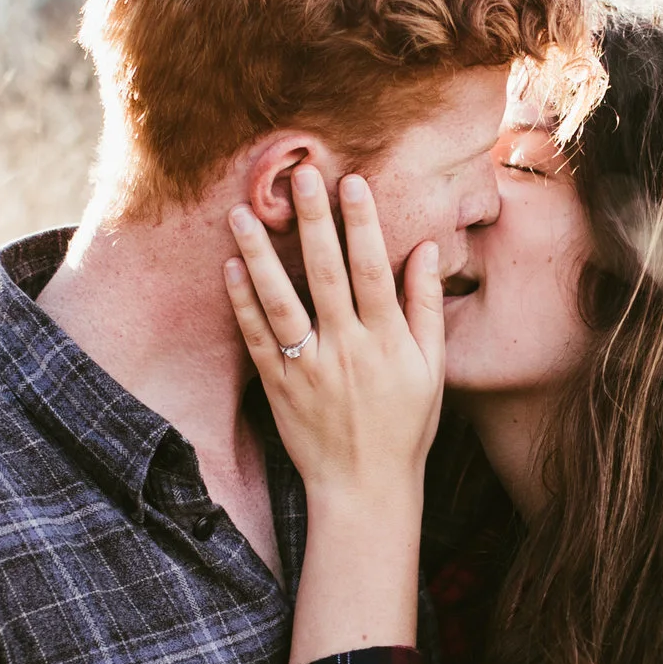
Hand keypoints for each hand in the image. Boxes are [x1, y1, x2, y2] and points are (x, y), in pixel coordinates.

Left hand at [224, 166, 443, 506]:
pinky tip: (231, 268)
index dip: (363, 224)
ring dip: (260, 255)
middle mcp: (346, 350)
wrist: (364, 488)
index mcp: (387, 342)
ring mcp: (308, 368)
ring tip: (241, 213)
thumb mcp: (431, 369)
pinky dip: (242, 303)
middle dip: (313, 221)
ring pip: (280, 302)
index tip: (352, 182)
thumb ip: (426, 307)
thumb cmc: (404, 426)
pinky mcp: (279, 386)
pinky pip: (257, 339)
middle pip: (325, 274)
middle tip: (298, 175)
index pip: (373, 270)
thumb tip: (426, 248)